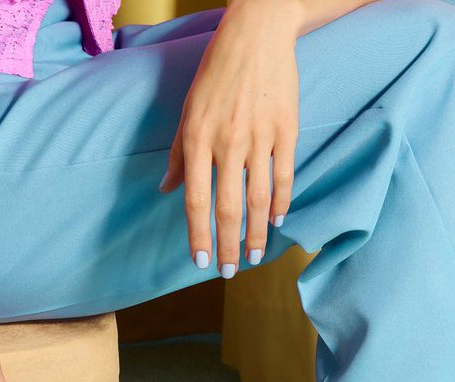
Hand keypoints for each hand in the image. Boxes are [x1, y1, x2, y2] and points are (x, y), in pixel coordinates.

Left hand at [161, 0, 301, 276]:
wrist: (256, 37)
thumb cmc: (215, 73)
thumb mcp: (187, 111)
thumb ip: (179, 153)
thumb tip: (167, 189)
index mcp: (198, 139)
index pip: (196, 199)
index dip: (198, 234)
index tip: (202, 261)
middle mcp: (228, 142)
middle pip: (228, 207)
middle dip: (229, 245)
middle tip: (231, 272)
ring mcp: (260, 137)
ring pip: (259, 198)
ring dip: (258, 232)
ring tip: (256, 256)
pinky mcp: (287, 129)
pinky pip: (284, 175)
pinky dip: (281, 202)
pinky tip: (278, 221)